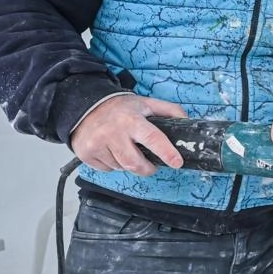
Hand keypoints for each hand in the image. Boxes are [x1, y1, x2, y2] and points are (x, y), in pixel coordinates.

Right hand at [70, 95, 187, 175]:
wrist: (85, 105)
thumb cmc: (119, 107)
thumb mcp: (145, 103)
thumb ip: (169, 111)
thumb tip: (187, 122)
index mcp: (131, 120)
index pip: (153, 138)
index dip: (166, 152)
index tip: (177, 162)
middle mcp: (113, 132)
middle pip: (135, 164)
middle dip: (147, 168)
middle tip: (150, 164)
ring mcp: (97, 144)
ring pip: (121, 168)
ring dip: (128, 164)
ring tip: (126, 148)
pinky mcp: (86, 153)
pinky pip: (107, 169)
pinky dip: (113, 164)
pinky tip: (111, 150)